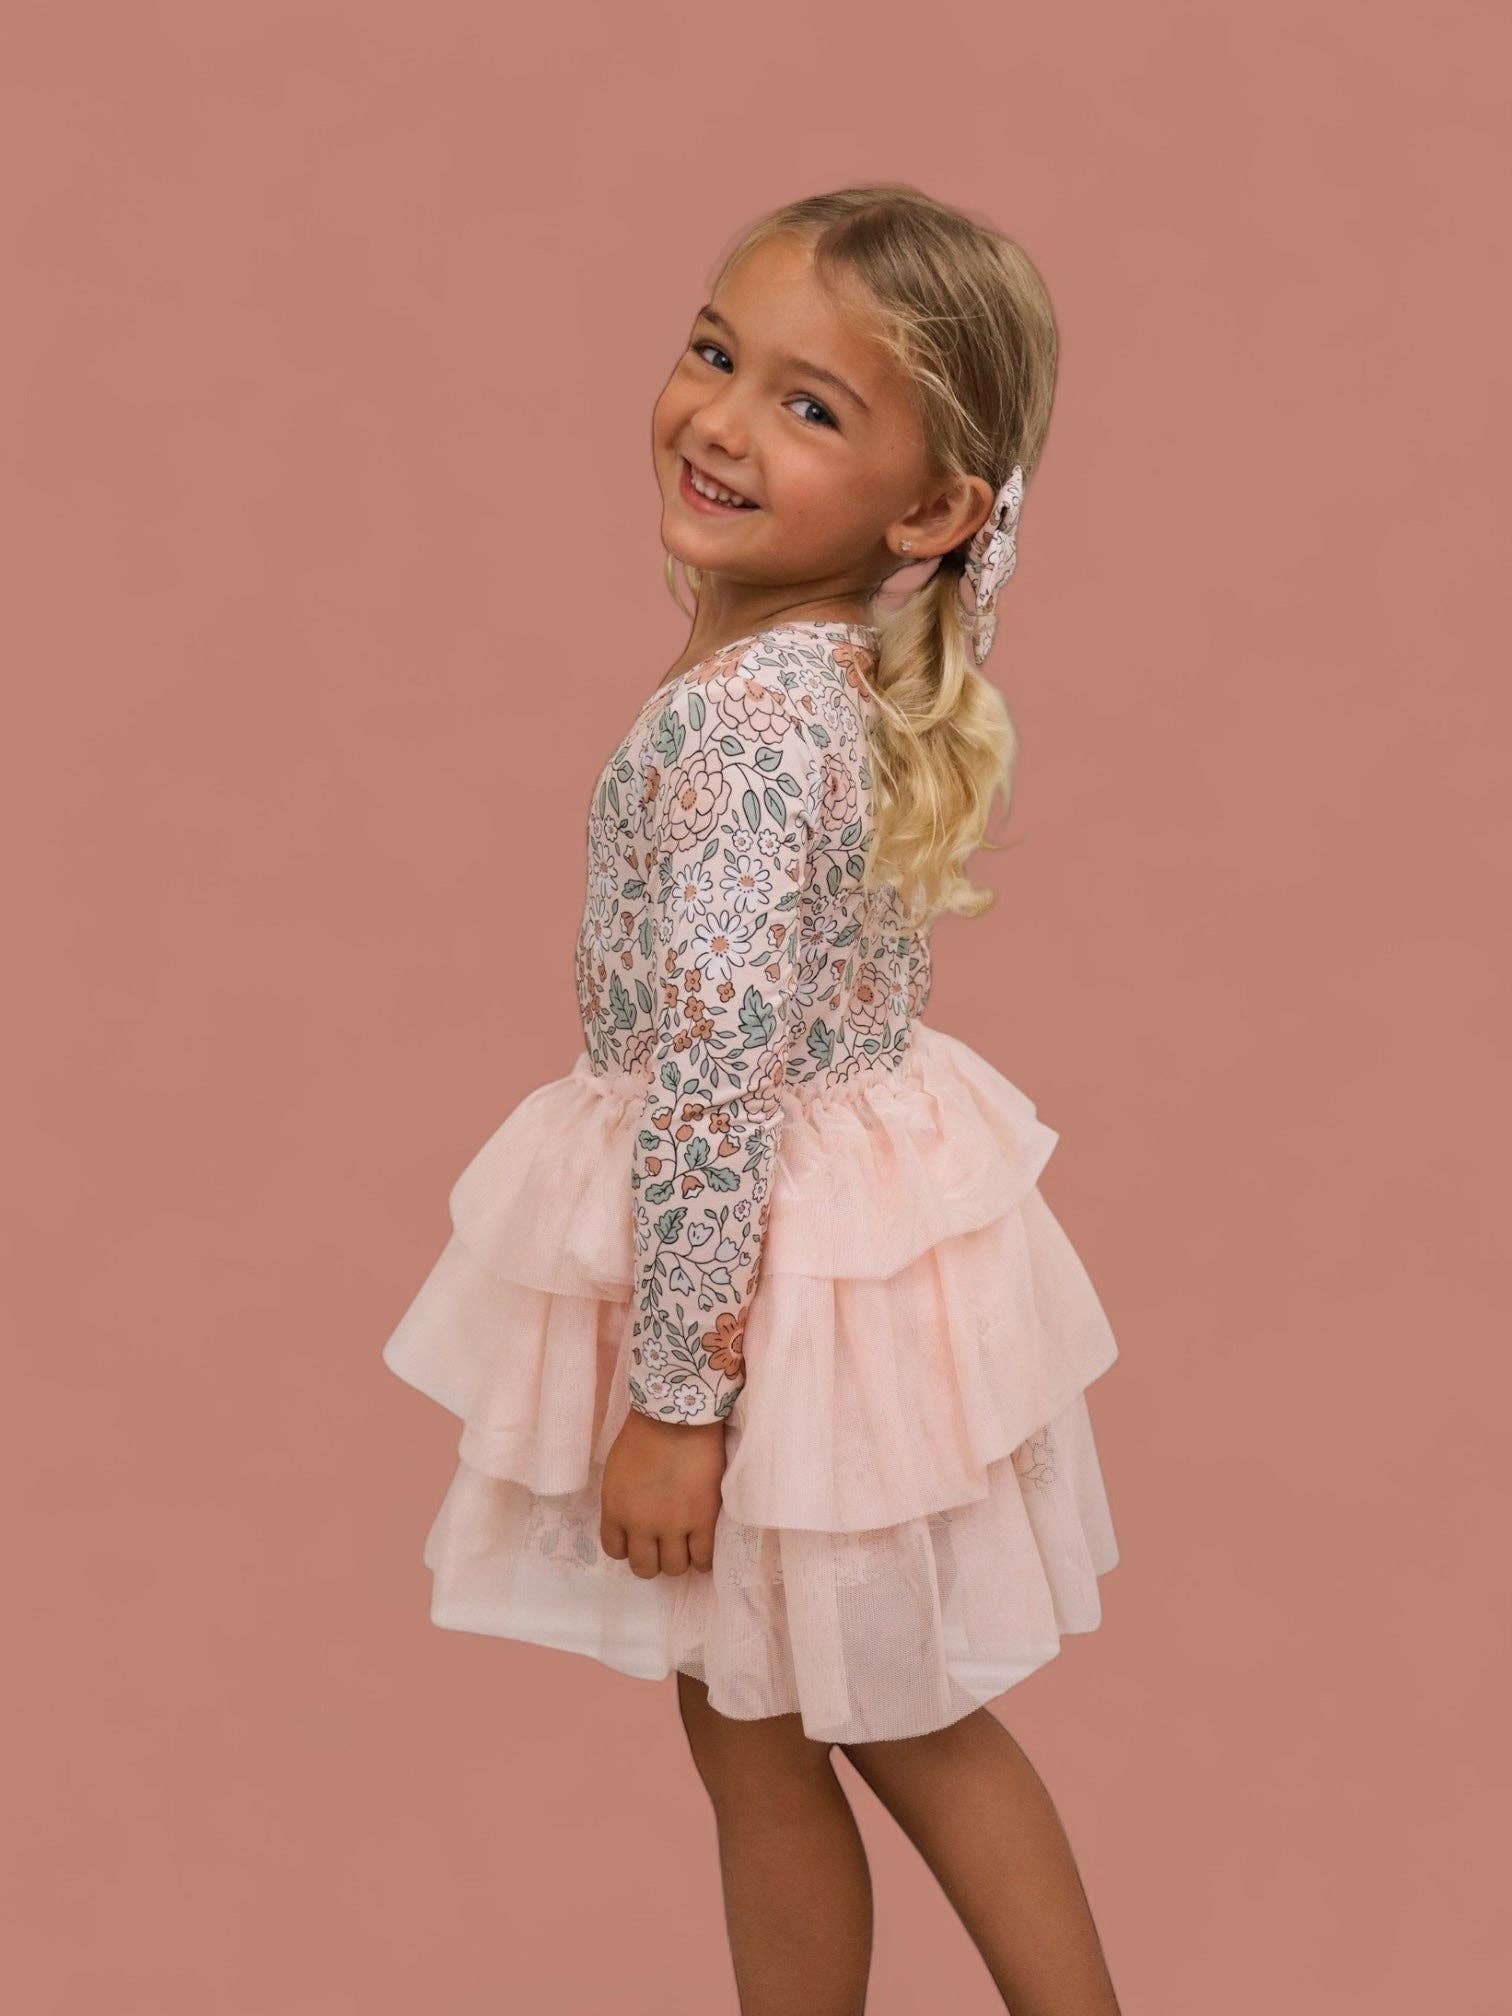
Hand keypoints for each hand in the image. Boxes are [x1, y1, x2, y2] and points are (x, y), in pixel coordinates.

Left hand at [600, 1407, 726, 1579]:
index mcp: (615, 1510)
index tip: (641, 1540)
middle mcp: (640, 1525)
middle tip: (665, 1546)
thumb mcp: (617, 1471)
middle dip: (654, 1559)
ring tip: (687, 1546)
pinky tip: (704, 1549)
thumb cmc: (644, 1433)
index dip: (630, 1547)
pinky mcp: (703, 1520)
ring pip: (674, 1567)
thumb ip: (621, 1501)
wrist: (677, 1416)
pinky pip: (703, 1558)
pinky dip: (703, 1559)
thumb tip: (632, 1520)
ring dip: (679, 1560)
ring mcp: (673, 1526)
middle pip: (645, 1566)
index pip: (615, 1550)